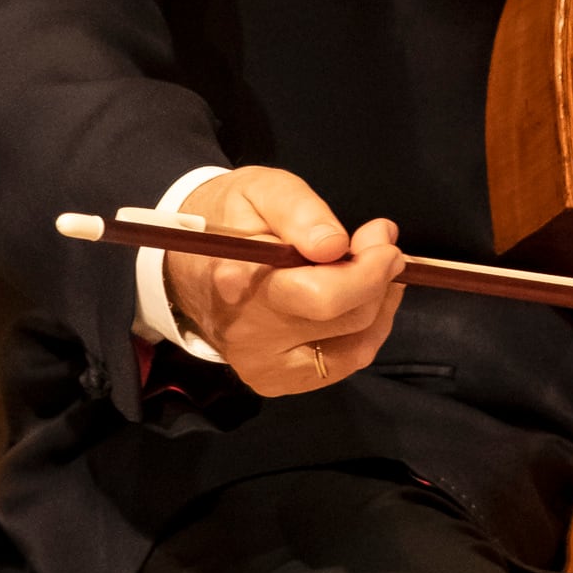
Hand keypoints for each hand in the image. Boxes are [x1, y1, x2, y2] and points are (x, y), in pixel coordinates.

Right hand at [161, 168, 406, 396]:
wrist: (189, 264)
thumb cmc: (232, 218)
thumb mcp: (263, 190)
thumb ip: (300, 212)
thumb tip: (334, 245)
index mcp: (240, 282)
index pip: (324, 296)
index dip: (370, 269)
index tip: (382, 235)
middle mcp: (249, 335)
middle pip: (347, 321)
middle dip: (379, 280)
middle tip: (380, 245)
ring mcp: (261, 366)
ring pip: (354, 350)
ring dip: (378, 308)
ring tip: (372, 272)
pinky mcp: (273, 382)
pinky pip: (341, 365)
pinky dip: (362, 333)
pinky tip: (356, 302)